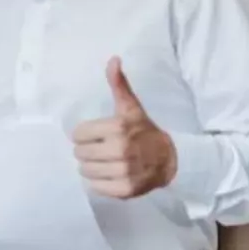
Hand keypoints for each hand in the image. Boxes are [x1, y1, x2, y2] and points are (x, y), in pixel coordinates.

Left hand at [72, 57, 177, 198]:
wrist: (170, 159)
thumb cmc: (145, 131)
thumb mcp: (131, 107)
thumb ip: (118, 84)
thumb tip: (113, 59)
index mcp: (118, 128)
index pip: (78, 134)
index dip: (84, 134)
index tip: (95, 135)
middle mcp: (120, 150)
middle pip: (80, 153)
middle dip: (86, 150)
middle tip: (100, 148)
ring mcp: (123, 172)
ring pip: (85, 171)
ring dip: (91, 167)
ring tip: (104, 161)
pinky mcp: (125, 190)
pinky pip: (96, 187)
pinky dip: (99, 182)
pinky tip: (109, 174)